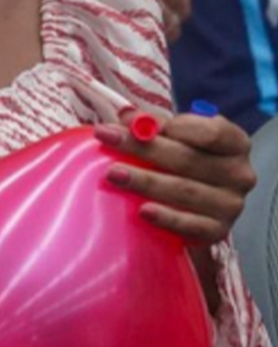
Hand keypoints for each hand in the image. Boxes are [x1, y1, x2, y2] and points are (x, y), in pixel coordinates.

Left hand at [96, 111, 254, 244]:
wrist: (197, 202)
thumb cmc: (186, 159)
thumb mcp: (176, 136)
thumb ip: (155, 125)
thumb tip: (127, 116)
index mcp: (235, 143)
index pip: (211, 132)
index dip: (173, 126)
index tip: (136, 122)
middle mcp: (239, 174)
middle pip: (188, 159)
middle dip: (142, 148)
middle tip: (106, 138)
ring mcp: (230, 204)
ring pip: (184, 190)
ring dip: (146, 181)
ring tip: (113, 173)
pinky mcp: (218, 230)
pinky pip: (191, 225)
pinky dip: (167, 218)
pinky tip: (143, 211)